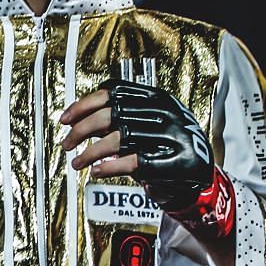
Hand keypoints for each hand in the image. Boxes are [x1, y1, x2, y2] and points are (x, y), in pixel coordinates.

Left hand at [60, 79, 233, 236]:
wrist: (200, 172)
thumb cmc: (167, 146)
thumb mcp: (147, 122)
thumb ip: (118, 116)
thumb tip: (76, 118)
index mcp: (157, 97)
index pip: (113, 92)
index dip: (84, 104)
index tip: (66, 118)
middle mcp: (164, 113)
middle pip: (110, 115)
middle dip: (81, 130)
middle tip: (67, 143)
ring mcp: (170, 137)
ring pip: (118, 139)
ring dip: (90, 152)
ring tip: (77, 162)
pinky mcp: (173, 162)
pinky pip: (133, 162)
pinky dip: (109, 167)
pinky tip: (97, 171)